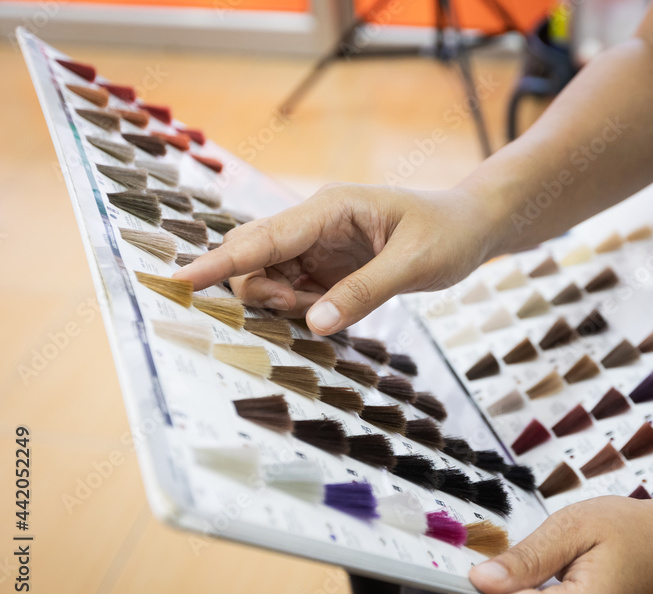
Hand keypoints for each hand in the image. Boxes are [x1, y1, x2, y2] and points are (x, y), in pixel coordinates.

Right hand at [173, 184, 496, 333]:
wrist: (471, 227)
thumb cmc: (448, 234)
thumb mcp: (414, 264)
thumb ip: (364, 293)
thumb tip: (313, 324)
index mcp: (330, 208)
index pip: (262, 237)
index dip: (219, 261)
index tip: (179, 280)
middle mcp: (315, 223)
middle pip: (254, 258)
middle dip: (262, 292)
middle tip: (308, 310)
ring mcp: (318, 246)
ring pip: (270, 279)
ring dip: (286, 304)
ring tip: (333, 307)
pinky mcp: (327, 266)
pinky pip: (294, 291)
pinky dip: (303, 309)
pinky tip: (333, 309)